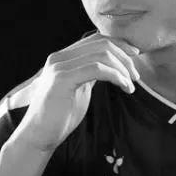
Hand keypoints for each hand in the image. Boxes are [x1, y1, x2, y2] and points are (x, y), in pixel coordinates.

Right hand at [12, 33, 140, 151]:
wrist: (40, 135)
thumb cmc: (60, 116)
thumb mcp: (80, 88)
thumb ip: (90, 73)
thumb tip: (110, 65)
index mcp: (63, 57)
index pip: (96, 39)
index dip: (119, 44)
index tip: (135, 57)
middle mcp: (59, 57)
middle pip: (102, 43)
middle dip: (125, 57)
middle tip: (136, 76)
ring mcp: (59, 67)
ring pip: (102, 54)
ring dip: (122, 69)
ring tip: (131, 85)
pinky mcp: (62, 79)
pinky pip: (97, 69)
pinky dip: (116, 76)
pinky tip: (124, 86)